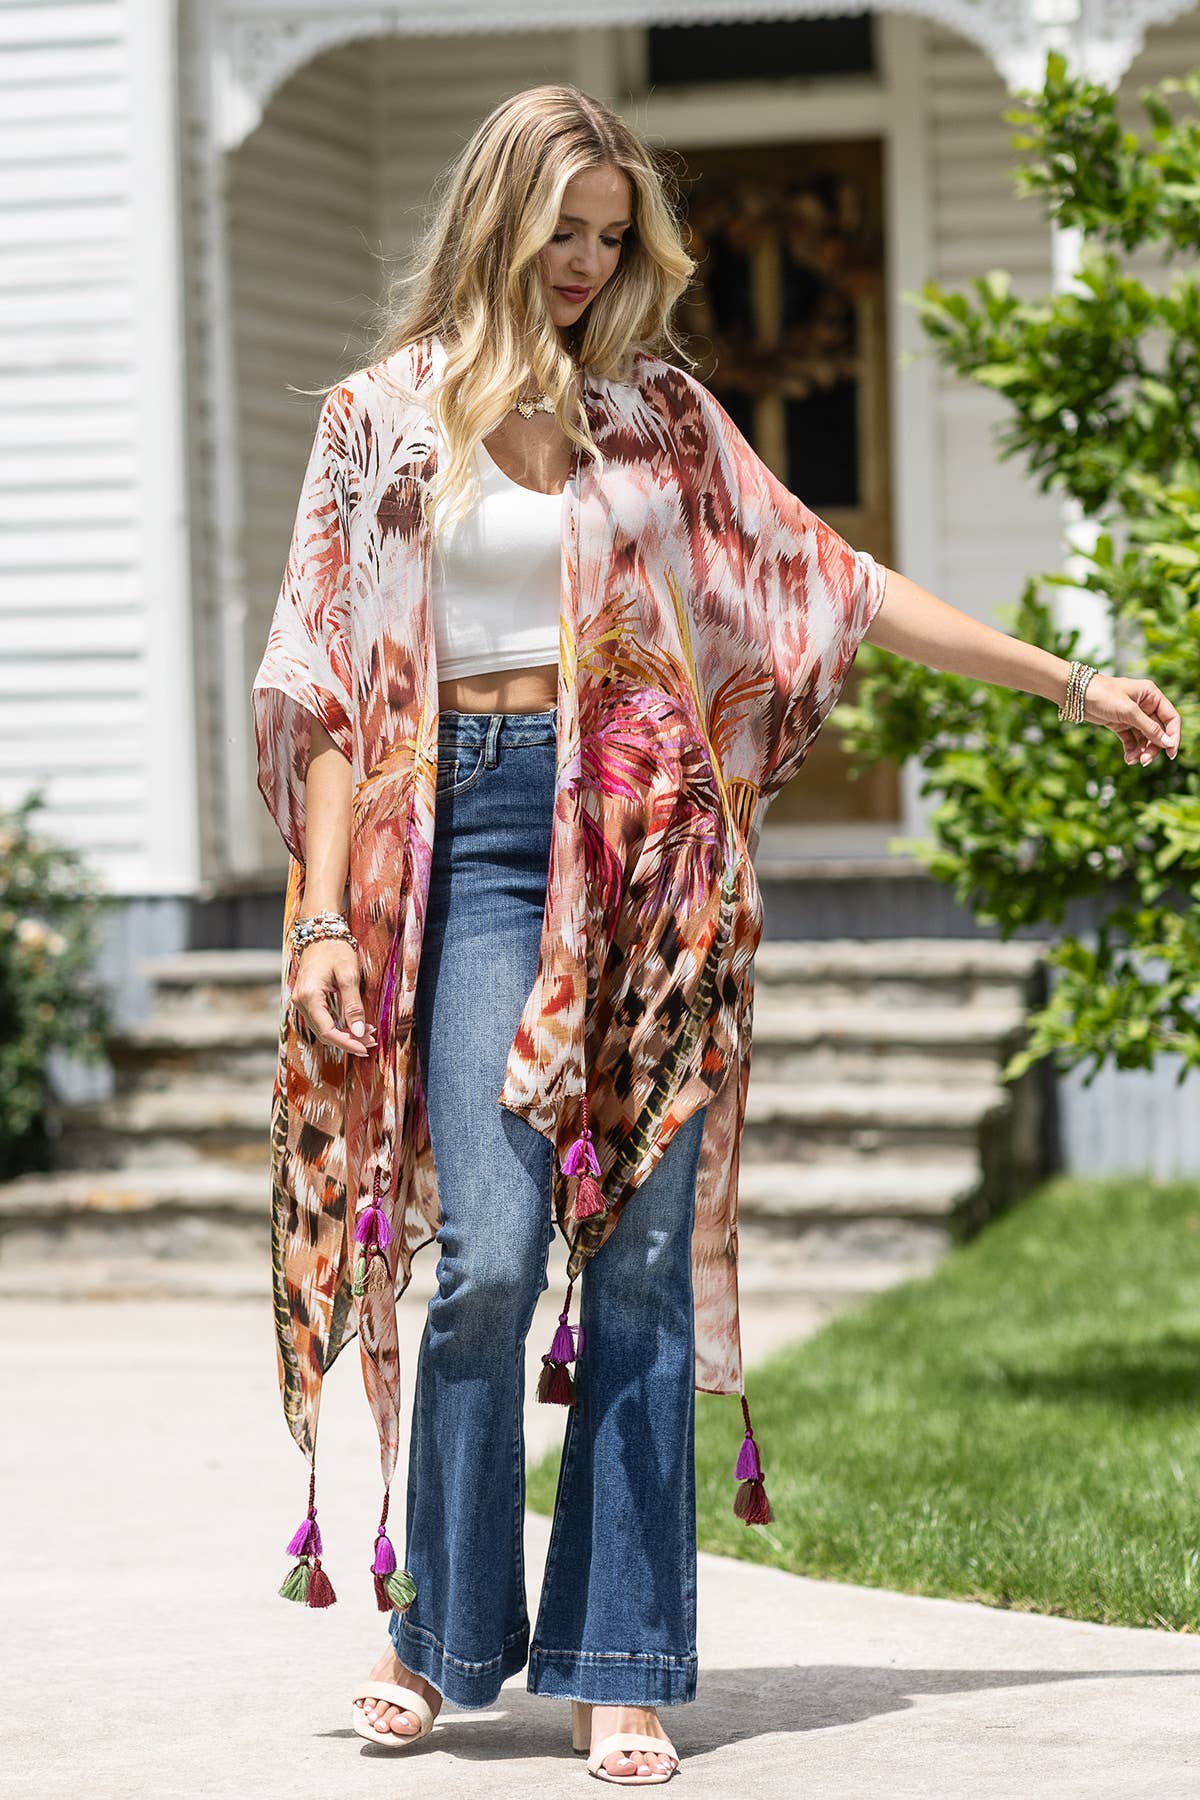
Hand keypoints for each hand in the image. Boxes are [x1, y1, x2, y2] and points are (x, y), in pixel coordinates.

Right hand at [291, 936, 377, 1056]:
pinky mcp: (307, 999)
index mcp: (309, 997)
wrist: (321, 931)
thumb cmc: (335, 949)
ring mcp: (301, 1001)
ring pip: (323, 1028)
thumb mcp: (349, 975)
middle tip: (372, 1041)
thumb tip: (358, 1032)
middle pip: (324, 1033)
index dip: (347, 1043)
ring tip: (368, 1034)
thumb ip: (353, 1005)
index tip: (365, 1048)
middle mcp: (300, 1002)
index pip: (327, 1031)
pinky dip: (338, 1025)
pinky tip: (355, 1025)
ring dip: (345, 1034)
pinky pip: (322, 1019)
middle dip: (348, 1040)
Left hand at [1080, 673, 1180, 765]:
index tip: (1170, 753)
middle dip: (1153, 747)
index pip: (1171, 718)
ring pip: (1144, 738)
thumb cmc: (1103, 695)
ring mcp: (1132, 715)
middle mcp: (1145, 705)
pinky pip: (1131, 740)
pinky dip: (1131, 750)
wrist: (1076, 694)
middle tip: (1145, 761)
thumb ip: (1149, 728)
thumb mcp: (1128, 712)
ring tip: (1133, 760)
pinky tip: (1128, 758)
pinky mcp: (1120, 723)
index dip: (1173, 736)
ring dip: (1141, 751)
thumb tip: (1168, 743)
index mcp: (1151, 695)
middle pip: (1158, 731)